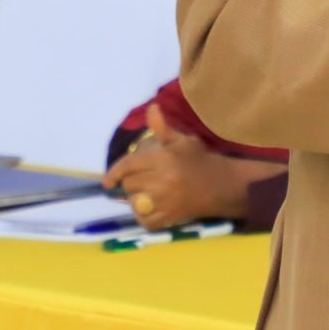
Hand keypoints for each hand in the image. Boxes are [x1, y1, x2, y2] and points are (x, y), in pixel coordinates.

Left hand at [99, 102, 271, 229]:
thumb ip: (162, 127)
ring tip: (146, 192)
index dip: (115, 172)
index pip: (129, 165)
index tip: (108, 181)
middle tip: (141, 179)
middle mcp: (162, 181)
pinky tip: (149, 208)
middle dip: (131, 181)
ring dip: (136, 198)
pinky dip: (143, 216)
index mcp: (163, 159)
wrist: (220, 184)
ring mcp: (166, 202)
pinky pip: (146, 221)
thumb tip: (151, 108)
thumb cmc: (198, 159)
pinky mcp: (170, 218)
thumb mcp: (181, 140)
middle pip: (129, 184)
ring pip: (135, 202)